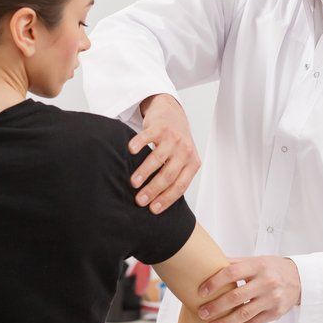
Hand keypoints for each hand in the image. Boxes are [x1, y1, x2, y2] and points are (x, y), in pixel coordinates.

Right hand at [128, 94, 200, 213]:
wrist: (173, 113)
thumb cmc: (176, 143)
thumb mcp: (183, 160)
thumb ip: (176, 176)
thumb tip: (158, 203)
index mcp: (192, 162)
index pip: (180, 185)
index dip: (166, 199)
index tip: (153, 209)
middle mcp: (185, 150)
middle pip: (169, 175)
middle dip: (153, 190)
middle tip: (140, 200)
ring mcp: (173, 137)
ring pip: (158, 158)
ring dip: (144, 172)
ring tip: (134, 183)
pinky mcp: (160, 126)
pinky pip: (147, 137)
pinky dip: (138, 144)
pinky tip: (130, 151)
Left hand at [196, 256, 300, 322]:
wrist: (299, 279)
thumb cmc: (271, 268)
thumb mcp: (255, 260)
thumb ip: (234, 263)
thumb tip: (208, 263)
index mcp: (258, 265)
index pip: (232, 273)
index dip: (215, 282)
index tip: (201, 291)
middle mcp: (266, 282)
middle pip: (236, 296)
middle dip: (216, 306)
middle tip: (202, 313)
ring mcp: (272, 298)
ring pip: (245, 313)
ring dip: (225, 322)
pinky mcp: (276, 313)